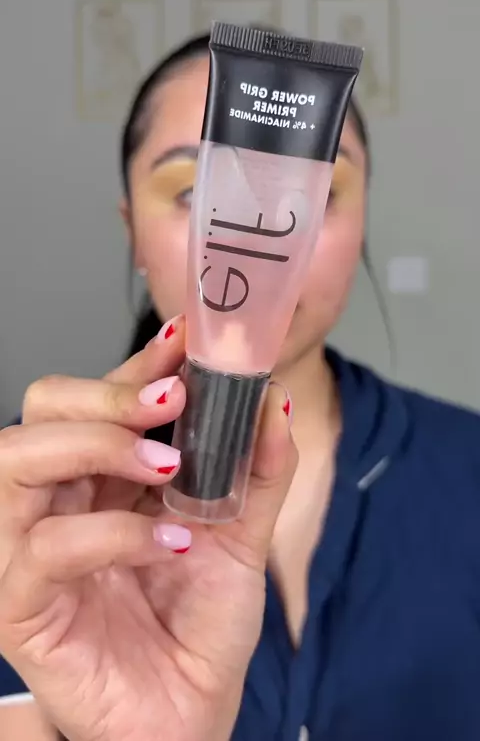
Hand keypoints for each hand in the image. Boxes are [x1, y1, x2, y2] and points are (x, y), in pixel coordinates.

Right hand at [0, 317, 296, 740]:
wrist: (190, 713)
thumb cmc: (199, 626)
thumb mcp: (242, 536)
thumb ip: (257, 471)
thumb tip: (273, 401)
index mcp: (100, 477)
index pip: (95, 397)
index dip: (135, 366)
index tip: (184, 346)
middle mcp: (57, 502)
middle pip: (41, 411)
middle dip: (107, 395)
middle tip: (172, 404)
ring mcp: (27, 551)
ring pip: (15, 461)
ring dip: (96, 446)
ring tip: (166, 465)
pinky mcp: (21, 606)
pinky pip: (44, 548)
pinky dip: (112, 534)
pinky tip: (168, 543)